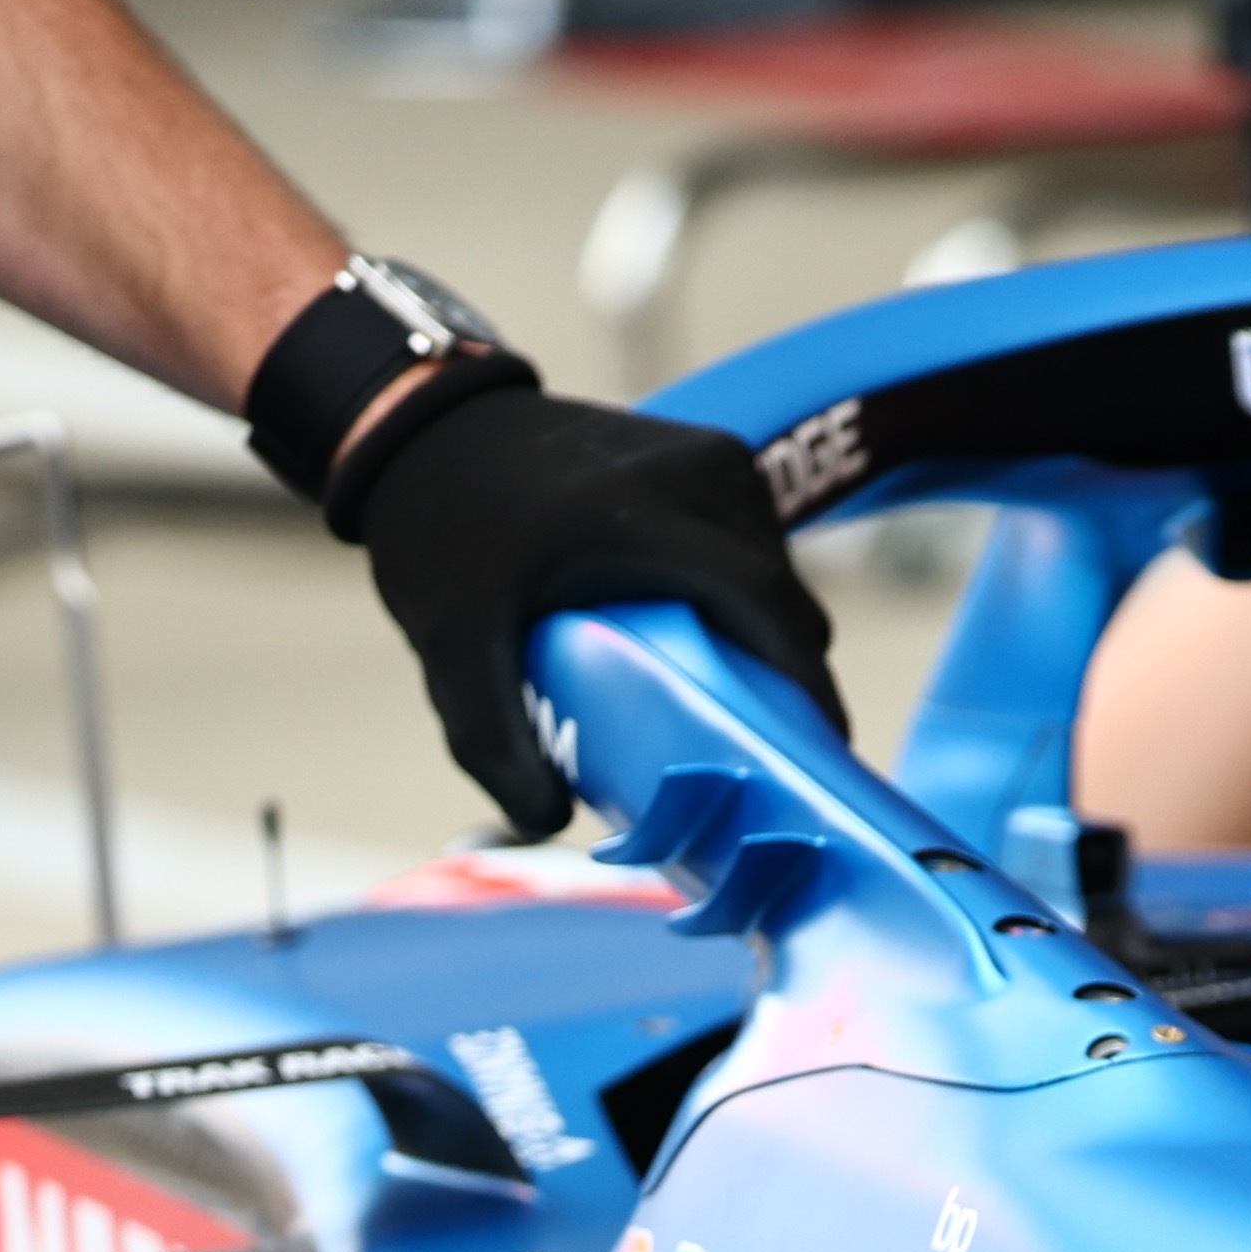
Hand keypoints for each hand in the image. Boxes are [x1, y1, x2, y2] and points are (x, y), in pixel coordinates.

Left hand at [354, 391, 842, 838]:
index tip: (821, 757)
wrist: (429, 430)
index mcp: (646, 515)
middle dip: (784, 683)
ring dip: (766, 642)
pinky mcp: (715, 455)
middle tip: (757, 755)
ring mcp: (715, 458)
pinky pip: (758, 548)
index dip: (807, 690)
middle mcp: (702, 476)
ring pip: (779, 578)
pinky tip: (709, 643)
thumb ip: (489, 738)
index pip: (769, 608)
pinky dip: (747, 601)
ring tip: (728, 702)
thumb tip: (549, 821)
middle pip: (784, 604)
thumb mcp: (452, 642)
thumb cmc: (443, 533)